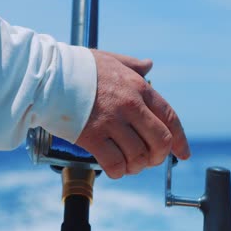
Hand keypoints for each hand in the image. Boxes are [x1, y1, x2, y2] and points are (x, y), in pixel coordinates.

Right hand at [76, 50, 190, 178]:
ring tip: (128, 165)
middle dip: (158, 157)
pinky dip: (119, 171)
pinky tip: (115, 169)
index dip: (180, 140)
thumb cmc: (77, 67)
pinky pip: (115, 163)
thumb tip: (149, 65)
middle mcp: (130, 106)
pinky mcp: (92, 137)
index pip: (170, 118)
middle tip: (148, 161)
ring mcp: (111, 122)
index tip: (182, 154)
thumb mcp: (110, 59)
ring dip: (136, 166)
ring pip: (138, 155)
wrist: (48, 75)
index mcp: (138, 88)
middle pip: (160, 141)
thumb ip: (132, 64)